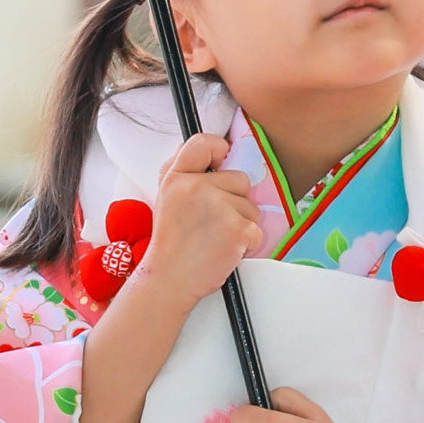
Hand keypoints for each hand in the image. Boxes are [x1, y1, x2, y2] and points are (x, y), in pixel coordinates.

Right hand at [133, 133, 261, 307]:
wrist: (170, 280)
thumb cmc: (172, 243)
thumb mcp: (166, 198)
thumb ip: (184, 171)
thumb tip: (211, 148)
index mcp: (176, 178)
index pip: (203, 143)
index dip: (219, 148)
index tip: (222, 160)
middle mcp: (195, 188)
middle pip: (240, 179)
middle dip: (235, 200)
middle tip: (212, 222)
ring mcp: (218, 207)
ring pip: (251, 206)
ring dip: (242, 223)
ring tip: (217, 238)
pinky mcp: (237, 229)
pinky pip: (257, 229)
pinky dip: (248, 243)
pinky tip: (226, 249)